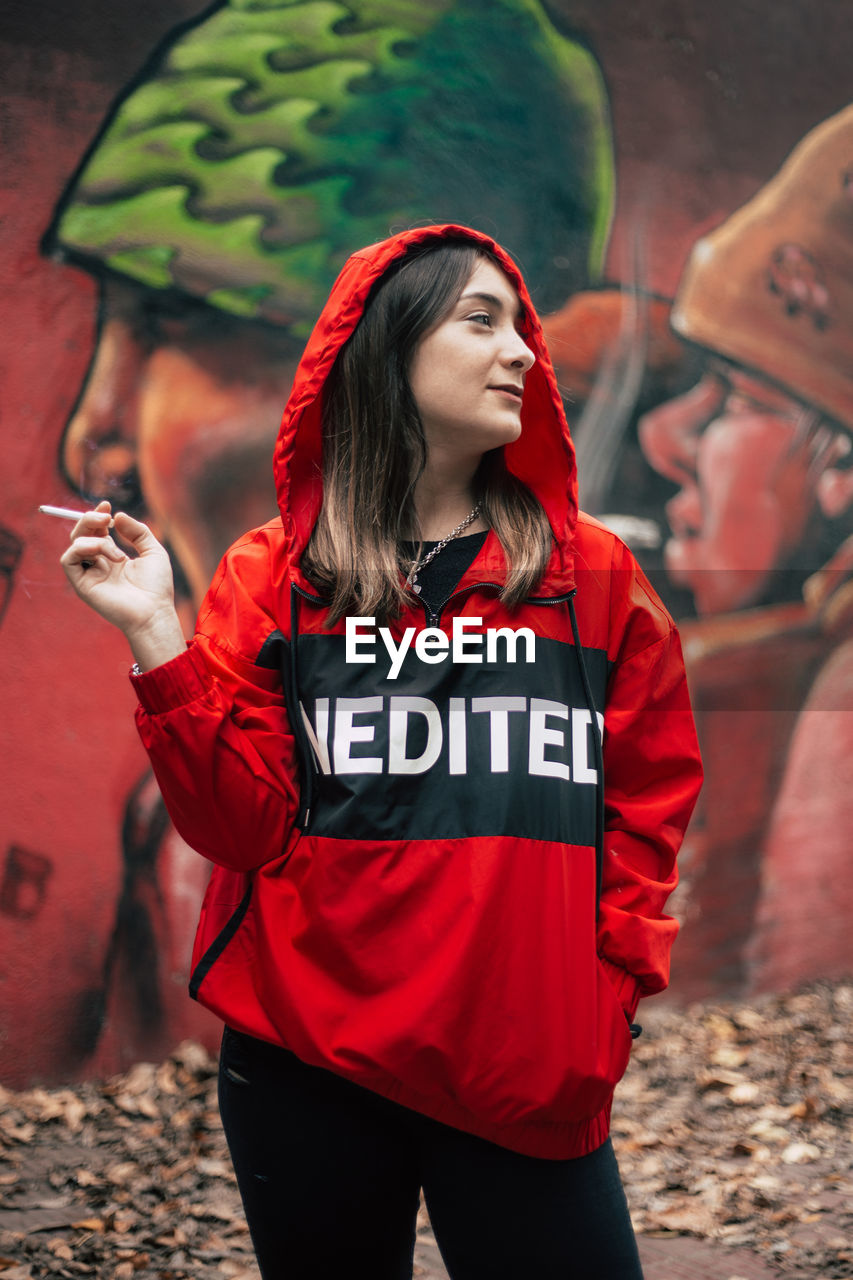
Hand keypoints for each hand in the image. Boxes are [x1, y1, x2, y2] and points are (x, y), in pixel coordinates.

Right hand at [60, 501, 185, 668]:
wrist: (154, 612)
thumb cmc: (157, 587)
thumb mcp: (153, 551)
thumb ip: (138, 531)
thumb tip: (117, 515)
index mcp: (112, 557)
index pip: (95, 532)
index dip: (97, 516)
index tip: (107, 506)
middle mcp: (98, 565)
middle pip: (81, 534)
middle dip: (89, 519)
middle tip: (105, 516)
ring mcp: (89, 574)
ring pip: (75, 543)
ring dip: (95, 538)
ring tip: (118, 553)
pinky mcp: (81, 585)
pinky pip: (68, 559)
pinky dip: (83, 548)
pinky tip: (105, 554)